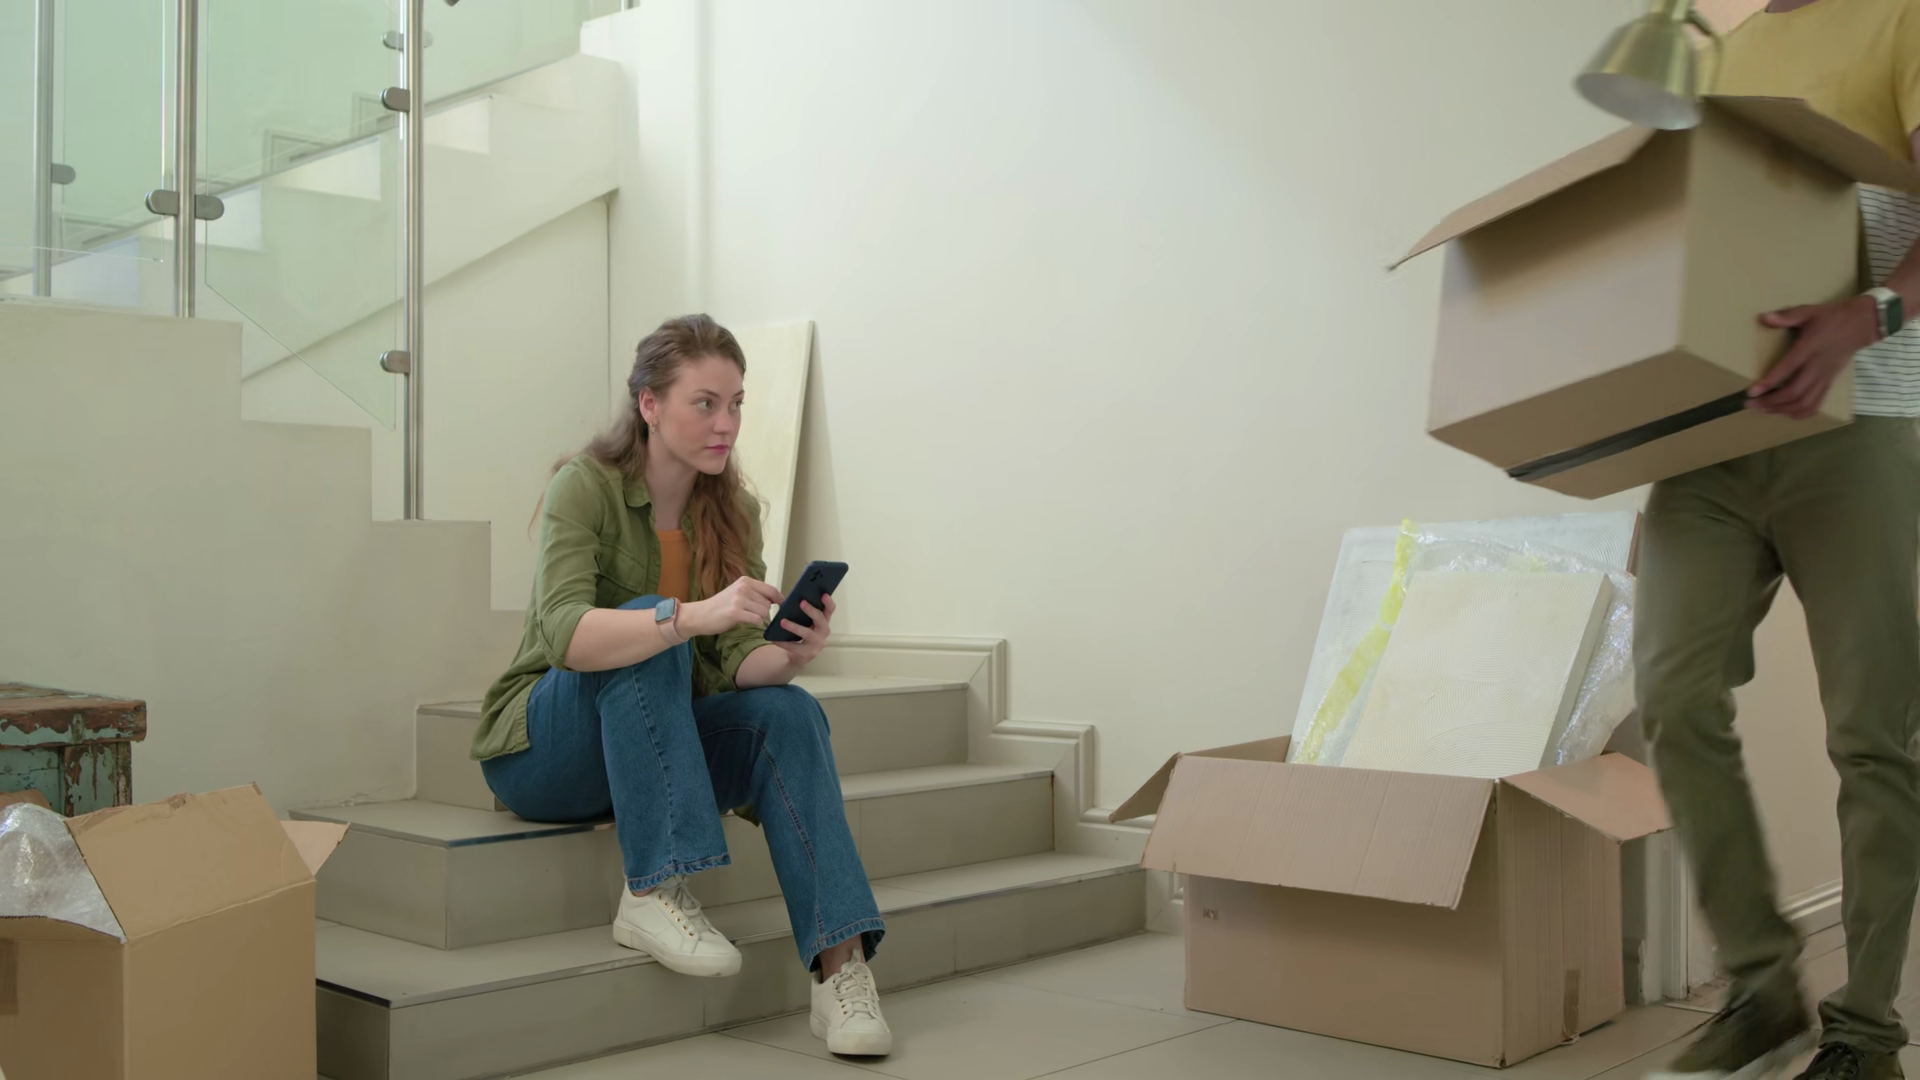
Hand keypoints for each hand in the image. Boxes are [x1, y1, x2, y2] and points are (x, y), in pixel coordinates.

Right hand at [680, 576, 783, 637]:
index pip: (771, 590)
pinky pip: (757, 620)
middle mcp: (743, 587)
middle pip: (768, 603)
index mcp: (745, 581)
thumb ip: (755, 593)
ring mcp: (739, 599)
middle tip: (751, 614)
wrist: (700, 615)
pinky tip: (745, 622)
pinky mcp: (735, 612)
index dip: (780, 599)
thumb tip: (776, 599)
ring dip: (758, 618)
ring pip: (764, 612)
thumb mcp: (738, 593)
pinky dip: (755, 623)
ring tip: (745, 617)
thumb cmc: (721, 606)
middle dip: (763, 611)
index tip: (783, 606)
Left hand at [772, 593, 835, 666]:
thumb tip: (790, 600)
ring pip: (807, 634)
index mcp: (824, 621)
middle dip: (812, 611)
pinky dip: (785, 643)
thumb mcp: (804, 622)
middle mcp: (823, 632)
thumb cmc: (801, 634)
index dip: (828, 602)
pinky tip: (775, 639)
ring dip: (795, 627)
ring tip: (782, 621)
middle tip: (801, 602)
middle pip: (821, 620)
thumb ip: (802, 612)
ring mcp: (817, 644)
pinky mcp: (808, 654)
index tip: (823, 594)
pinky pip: (795, 647)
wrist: (798, 656)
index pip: (830, 610)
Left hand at [1748, 298, 1877, 419]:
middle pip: (1795, 392)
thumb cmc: (1832, 318)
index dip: (1769, 382)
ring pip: (1805, 402)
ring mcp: (1825, 377)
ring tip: (1763, 410)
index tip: (1751, 391)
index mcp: (1810, 348)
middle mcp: (1818, 366)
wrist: (1861, 325)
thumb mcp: (1809, 311)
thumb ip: (1787, 316)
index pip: (1788, 368)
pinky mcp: (1830, 383)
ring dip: (1782, 410)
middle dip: (1771, 402)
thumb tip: (1764, 317)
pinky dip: (1801, 413)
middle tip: (1751, 404)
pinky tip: (1786, 413)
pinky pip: (1817, 404)